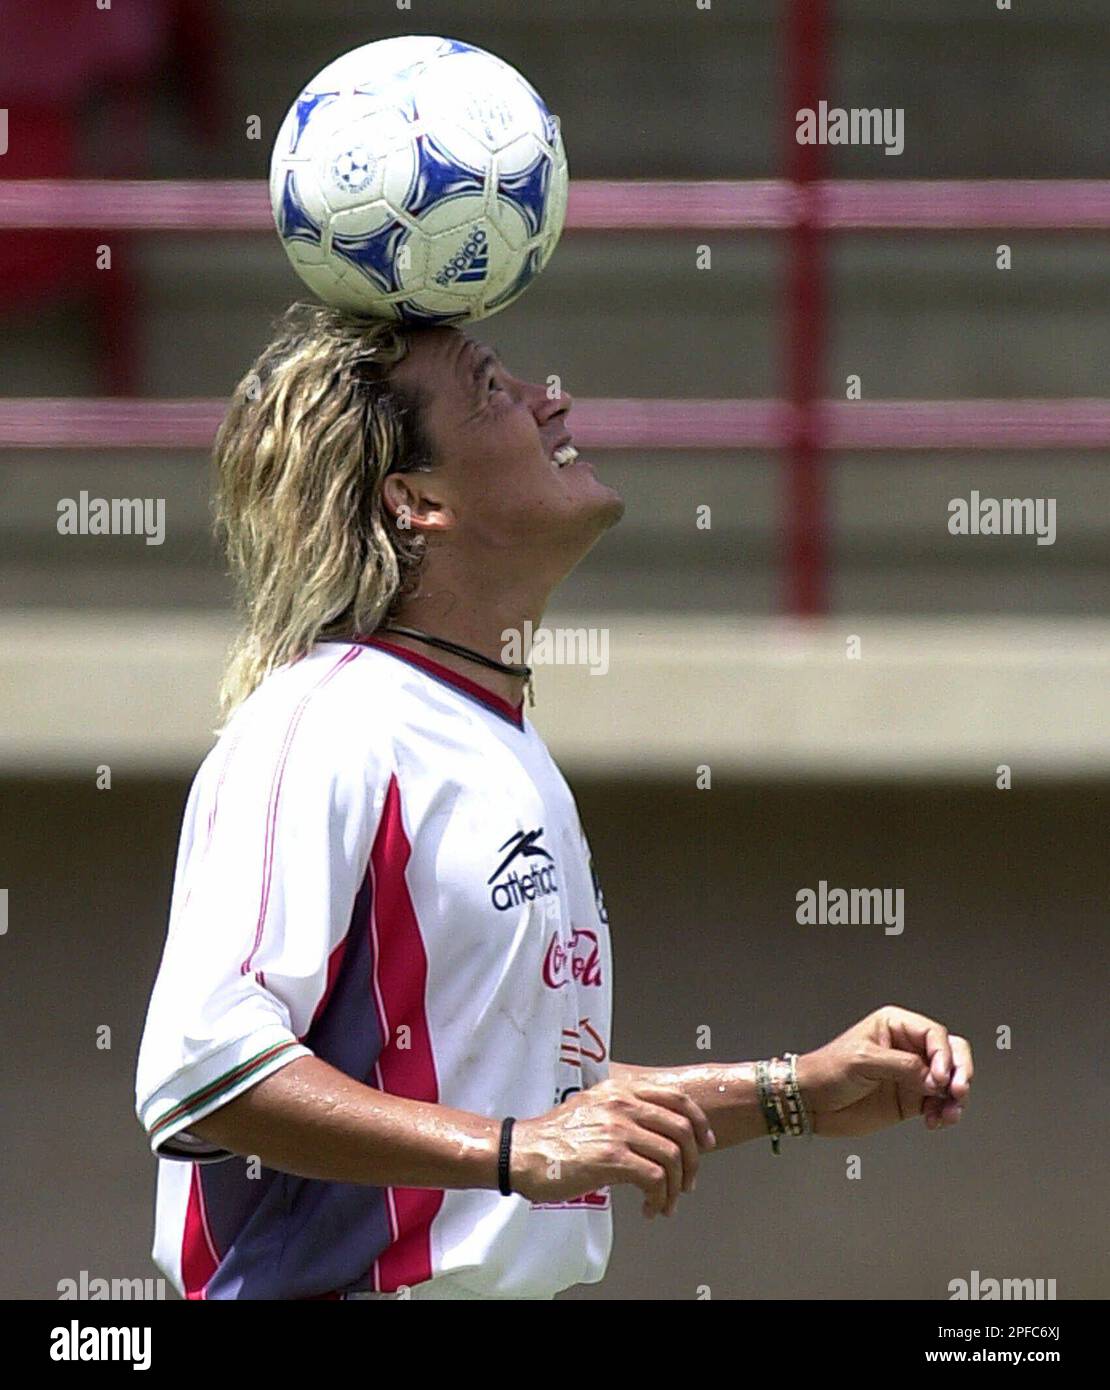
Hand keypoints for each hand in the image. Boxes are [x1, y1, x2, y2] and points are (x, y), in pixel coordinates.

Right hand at [510, 1078, 715, 1218]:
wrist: (522, 1152)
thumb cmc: (554, 1137)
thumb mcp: (593, 1108)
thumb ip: (623, 1110)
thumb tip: (654, 1131)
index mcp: (621, 1089)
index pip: (677, 1099)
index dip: (700, 1123)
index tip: (705, 1145)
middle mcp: (623, 1103)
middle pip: (682, 1129)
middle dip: (693, 1162)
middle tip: (687, 1183)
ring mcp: (618, 1129)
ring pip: (673, 1157)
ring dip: (676, 1187)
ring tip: (665, 1203)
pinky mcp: (611, 1157)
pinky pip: (655, 1179)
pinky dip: (659, 1198)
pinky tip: (648, 1208)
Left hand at [797, 1005, 972, 1137]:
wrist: (810, 1101)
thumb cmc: (827, 1071)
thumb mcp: (862, 1061)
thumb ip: (901, 1066)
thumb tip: (934, 1078)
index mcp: (895, 1025)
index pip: (934, 1034)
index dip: (943, 1055)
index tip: (939, 1078)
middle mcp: (907, 1047)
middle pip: (951, 1053)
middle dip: (960, 1072)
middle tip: (957, 1092)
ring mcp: (911, 1074)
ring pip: (950, 1080)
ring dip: (955, 1097)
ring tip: (948, 1113)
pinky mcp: (911, 1099)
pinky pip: (939, 1103)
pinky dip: (945, 1112)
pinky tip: (936, 1121)